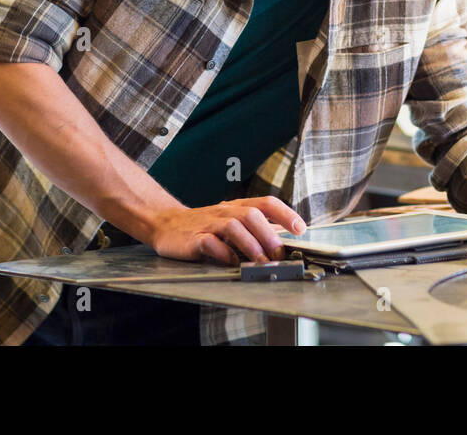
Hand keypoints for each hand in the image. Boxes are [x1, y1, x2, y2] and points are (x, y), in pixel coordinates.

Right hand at [148, 197, 306, 264]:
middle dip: (269, 235)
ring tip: (261, 261)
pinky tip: (232, 263)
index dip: (285, 214)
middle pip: (252, 215)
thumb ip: (254, 228)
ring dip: (251, 245)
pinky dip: (224, 253)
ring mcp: (209, 224)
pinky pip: (211, 243)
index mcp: (237, 207)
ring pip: (234, 226)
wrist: (166, 224)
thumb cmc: (204, 225)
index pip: (266, 203)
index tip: (300, 229)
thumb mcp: (231, 221)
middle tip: (279, 254)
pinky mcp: (194, 238)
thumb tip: (284, 239)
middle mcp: (225, 212)